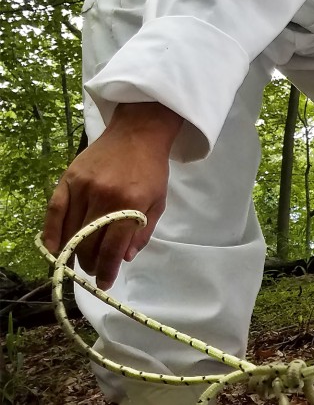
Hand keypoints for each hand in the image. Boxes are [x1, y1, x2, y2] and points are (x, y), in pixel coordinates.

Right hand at [42, 102, 182, 290]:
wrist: (139, 133)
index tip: (104, 283)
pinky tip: (52, 247)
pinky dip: (51, 231)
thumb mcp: (159, 201)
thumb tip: (123, 259)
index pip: (113, 247)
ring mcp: (84, 187)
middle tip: (93, 271)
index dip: (107, 270)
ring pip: (71, 230)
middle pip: (89, 242)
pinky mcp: (69, 178)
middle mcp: (105, 197)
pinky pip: (54, 210)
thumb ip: (142, 232)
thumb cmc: (152, 169)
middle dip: (90, 263)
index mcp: (131, 204)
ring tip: (78, 262)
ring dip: (73, 252)